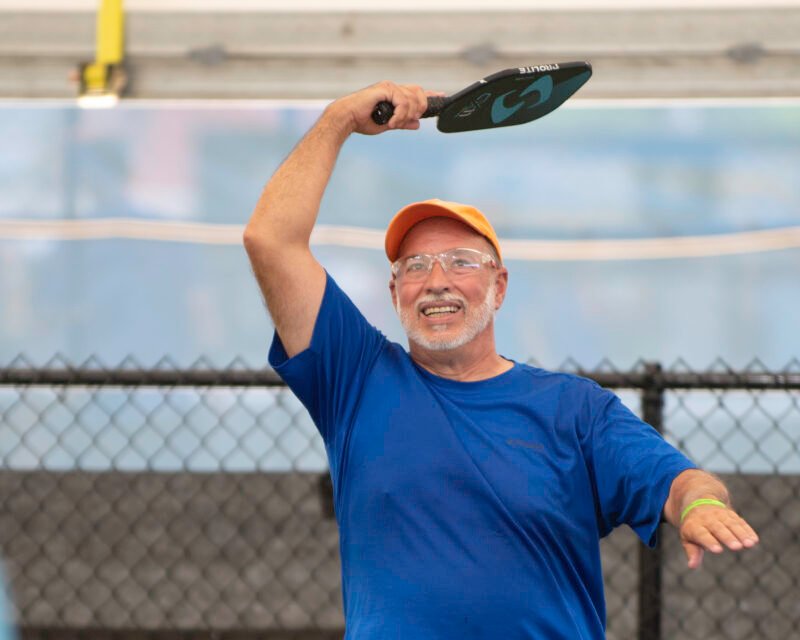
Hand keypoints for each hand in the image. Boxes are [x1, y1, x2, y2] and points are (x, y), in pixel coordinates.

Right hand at [323, 81, 443, 135]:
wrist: (346, 118)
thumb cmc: (361, 121)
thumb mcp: (387, 124)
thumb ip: (402, 122)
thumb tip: (417, 124)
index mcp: (393, 94)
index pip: (416, 92)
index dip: (430, 94)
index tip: (442, 96)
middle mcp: (393, 88)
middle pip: (419, 94)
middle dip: (418, 109)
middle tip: (403, 121)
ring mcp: (389, 87)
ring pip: (412, 100)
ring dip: (405, 116)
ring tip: (393, 123)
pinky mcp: (386, 88)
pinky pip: (403, 102)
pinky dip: (399, 115)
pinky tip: (391, 122)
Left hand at [680, 504, 758, 568]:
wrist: (698, 504)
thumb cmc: (694, 528)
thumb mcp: (687, 539)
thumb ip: (692, 552)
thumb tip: (692, 566)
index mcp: (695, 526)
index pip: (702, 534)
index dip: (710, 542)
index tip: (717, 550)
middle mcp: (708, 519)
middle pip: (718, 528)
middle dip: (728, 537)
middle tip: (736, 547)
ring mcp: (720, 515)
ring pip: (731, 524)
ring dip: (741, 534)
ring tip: (750, 544)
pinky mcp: (731, 514)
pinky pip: (740, 522)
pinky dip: (747, 530)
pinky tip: (755, 540)